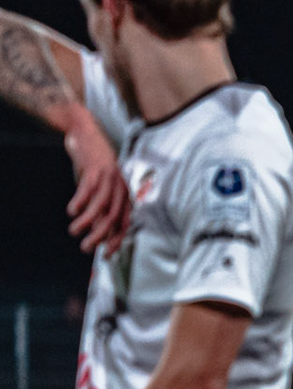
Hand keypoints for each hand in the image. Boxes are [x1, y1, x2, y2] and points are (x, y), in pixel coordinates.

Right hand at [63, 114, 129, 256]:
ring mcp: (109, 177)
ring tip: (74, 231)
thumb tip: (98, 232)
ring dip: (87, 221)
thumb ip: (103, 207)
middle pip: (113, 217)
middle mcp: (121, 187)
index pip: (125, 222)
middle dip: (100, 236)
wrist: (87, 133)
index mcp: (125, 194)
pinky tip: (71, 211)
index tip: (106, 255)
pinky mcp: (95, 168)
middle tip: (86, 248)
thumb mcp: (102, 187)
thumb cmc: (94, 166)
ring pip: (101, 205)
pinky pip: (88, 189)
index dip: (117, 240)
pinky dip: (80, 201)